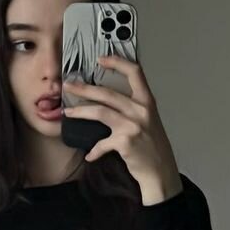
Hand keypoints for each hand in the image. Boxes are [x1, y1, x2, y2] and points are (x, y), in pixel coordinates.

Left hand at [62, 55, 182, 203]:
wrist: (160, 171)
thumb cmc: (153, 147)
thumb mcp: (148, 120)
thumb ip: (134, 107)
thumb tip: (109, 99)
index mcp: (147, 101)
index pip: (134, 72)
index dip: (117, 62)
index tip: (101, 59)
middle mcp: (141, 110)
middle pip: (107, 93)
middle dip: (84, 88)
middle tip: (69, 85)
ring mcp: (132, 126)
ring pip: (100, 111)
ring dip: (80, 111)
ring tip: (68, 111)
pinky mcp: (124, 142)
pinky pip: (102, 143)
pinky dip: (94, 151)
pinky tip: (90, 156)